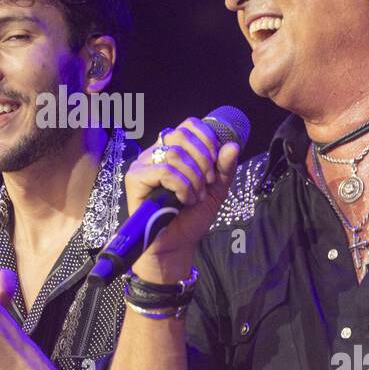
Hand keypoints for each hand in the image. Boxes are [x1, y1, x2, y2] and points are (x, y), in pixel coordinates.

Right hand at [126, 117, 240, 281]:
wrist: (177, 244)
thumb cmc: (192, 216)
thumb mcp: (216, 190)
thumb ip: (225, 168)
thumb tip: (233, 145)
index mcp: (174, 149)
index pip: (189, 125)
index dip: (207, 140)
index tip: (215, 167)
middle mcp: (156, 152)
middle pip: (182, 135)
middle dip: (202, 161)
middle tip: (207, 184)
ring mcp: (143, 164)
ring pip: (175, 154)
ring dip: (193, 178)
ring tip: (195, 197)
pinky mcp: (135, 178)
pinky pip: (164, 171)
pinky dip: (181, 187)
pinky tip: (183, 201)